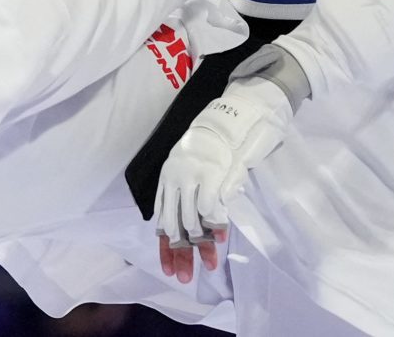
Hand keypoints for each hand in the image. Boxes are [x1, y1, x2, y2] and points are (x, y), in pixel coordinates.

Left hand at [153, 76, 292, 282]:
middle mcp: (175, 178)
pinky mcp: (210, 172)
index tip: (169, 270)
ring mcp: (192, 175)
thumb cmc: (218, 144)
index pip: (162, 220)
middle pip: (173, 225)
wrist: (231, 115)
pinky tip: (220, 238)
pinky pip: (209, 207)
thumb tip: (199, 228)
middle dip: (181, 254)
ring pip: (191, 220)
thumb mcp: (199, 170)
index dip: (166, 247)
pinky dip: (215, 225)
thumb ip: (194, 197)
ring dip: (201, 245)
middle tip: (184, 278)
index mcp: (169, 178)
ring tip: (208, 264)